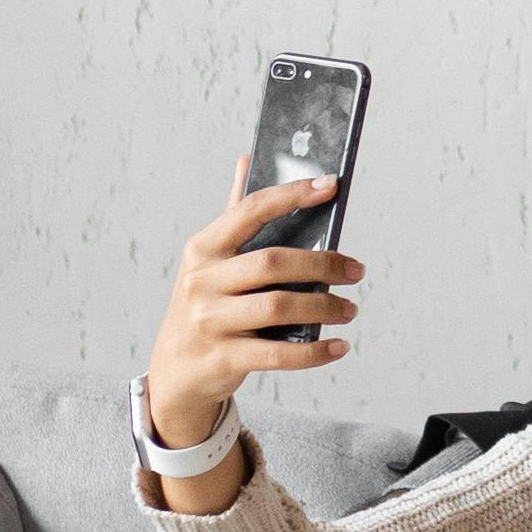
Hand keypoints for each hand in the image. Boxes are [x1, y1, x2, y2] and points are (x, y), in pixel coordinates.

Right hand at [149, 166, 366, 446]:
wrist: (174, 371)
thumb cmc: (204, 306)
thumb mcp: (209, 260)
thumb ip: (233, 214)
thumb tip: (248, 160)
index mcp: (202, 249)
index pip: (250, 210)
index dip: (291, 195)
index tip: (330, 186)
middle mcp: (202, 281)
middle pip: (273, 262)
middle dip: (323, 264)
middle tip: (356, 270)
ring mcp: (209, 321)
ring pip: (279, 307)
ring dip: (324, 307)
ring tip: (349, 309)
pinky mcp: (222, 359)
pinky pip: (277, 353)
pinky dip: (313, 352)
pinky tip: (338, 347)